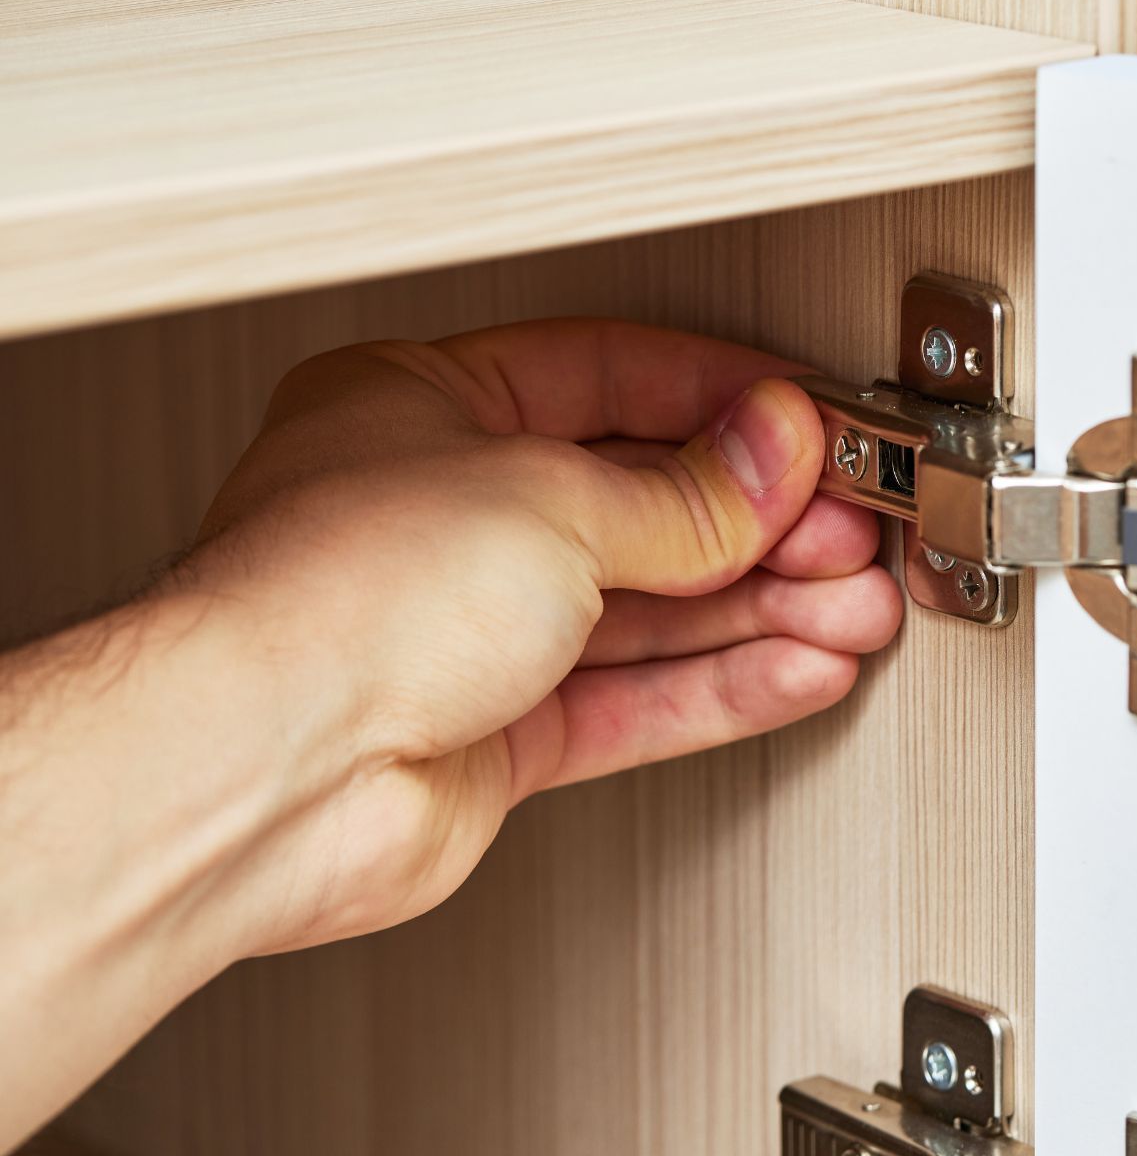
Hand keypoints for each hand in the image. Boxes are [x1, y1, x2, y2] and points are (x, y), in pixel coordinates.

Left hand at [2, 319, 907, 1152]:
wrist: (263, 777)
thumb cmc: (332, 605)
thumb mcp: (549, 502)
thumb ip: (682, 494)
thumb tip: (773, 456)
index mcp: (423, 407)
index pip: (610, 378)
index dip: (722, 402)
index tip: (810, 429)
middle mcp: (443, 517)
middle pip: (642, 505)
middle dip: (760, 525)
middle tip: (849, 532)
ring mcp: (469, 631)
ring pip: (649, 611)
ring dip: (762, 610)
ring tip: (854, 609)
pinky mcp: (495, 733)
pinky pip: (634, 699)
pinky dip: (721, 686)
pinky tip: (796, 671)